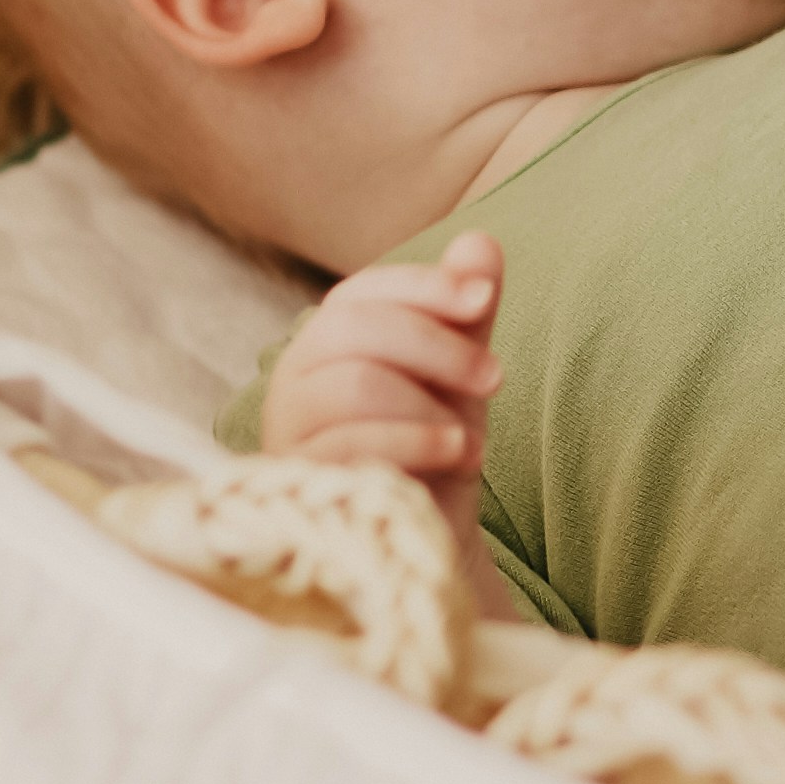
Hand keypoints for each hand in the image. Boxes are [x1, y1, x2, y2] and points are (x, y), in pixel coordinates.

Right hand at [262, 231, 504, 531]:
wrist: (427, 541)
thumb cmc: (436, 450)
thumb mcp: (459, 379)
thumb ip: (466, 315)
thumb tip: (481, 242)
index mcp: (327, 345)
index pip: (359, 293)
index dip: (422, 285)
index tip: (485, 296)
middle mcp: (294, 380)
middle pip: (351, 327)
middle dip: (434, 344)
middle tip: (496, 375)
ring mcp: (288, 433)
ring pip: (353, 382)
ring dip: (428, 404)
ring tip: (473, 439)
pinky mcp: (299, 482)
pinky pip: (350, 444)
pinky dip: (415, 442)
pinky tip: (456, 455)